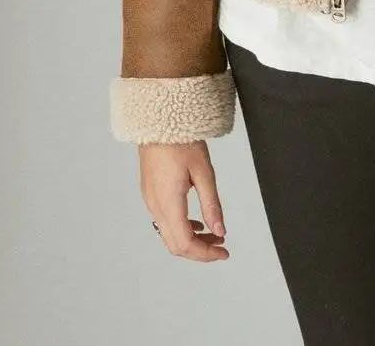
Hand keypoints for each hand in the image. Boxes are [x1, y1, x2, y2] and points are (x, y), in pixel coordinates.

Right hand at [139, 140, 229, 260]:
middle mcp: (155, 206)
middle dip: (200, 250)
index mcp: (168, 202)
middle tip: (221, 246)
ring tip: (214, 234)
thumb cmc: (182, 140)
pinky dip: (182, 228)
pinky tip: (197, 222)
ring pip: (168, 235)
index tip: (224, 252)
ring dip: (191, 240)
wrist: (158, 120)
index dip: (205, 254)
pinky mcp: (150, 193)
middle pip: (175, 244)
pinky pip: (164, 221)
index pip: (185, 243)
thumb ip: (212, 204)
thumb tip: (221, 231)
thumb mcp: (204, 171)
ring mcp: (150, 200)